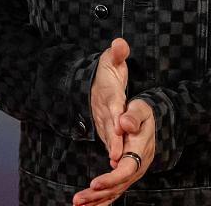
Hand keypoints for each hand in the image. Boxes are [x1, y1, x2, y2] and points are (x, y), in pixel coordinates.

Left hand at [73, 98, 155, 205]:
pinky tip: (88, 205)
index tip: (94, 184)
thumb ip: (133, 116)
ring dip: (96, 200)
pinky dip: (101, 198)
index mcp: (141, 151)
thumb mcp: (139, 108)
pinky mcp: (125, 174)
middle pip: (118, 185)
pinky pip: (114, 189)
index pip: (127, 169)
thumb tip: (124, 124)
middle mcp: (138, 166)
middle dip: (98, 195)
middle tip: (78, 200)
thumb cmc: (140, 113)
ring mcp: (132, 172)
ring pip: (115, 191)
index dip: (111, 179)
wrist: (145, 119)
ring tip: (78, 204)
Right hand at [89, 37, 130, 166]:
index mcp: (109, 93)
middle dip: (113, 140)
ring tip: (117, 166)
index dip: (115, 116)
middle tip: (117, 155)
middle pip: (109, 126)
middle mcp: (105, 110)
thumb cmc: (106, 72)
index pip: (113, 105)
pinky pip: (108, 142)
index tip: (119, 127)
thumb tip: (120, 44)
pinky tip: (116, 167)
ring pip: (108, 137)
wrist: (89, 84)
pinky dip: (111, 153)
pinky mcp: (105, 129)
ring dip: (112, 151)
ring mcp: (103, 121)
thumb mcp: (110, 60)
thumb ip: (117, 53)